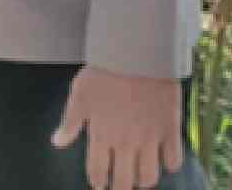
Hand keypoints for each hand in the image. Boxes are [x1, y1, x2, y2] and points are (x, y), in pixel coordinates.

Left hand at [51, 66, 184, 189]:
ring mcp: (149, 139)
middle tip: (119, 185)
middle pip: (123, 182)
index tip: (99, 185)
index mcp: (100, 135)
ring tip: (140, 177)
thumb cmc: (103, 71)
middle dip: (119, 188)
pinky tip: (163, 160)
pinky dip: (169, 165)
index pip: (97, 172)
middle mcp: (125, 143)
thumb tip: (57, 143)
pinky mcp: (170, 130)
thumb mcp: (79, 95)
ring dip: (143, 181)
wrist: (136, 54)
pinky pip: (173, 161)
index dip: (97, 182)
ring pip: (149, 178)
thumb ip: (69, 123)